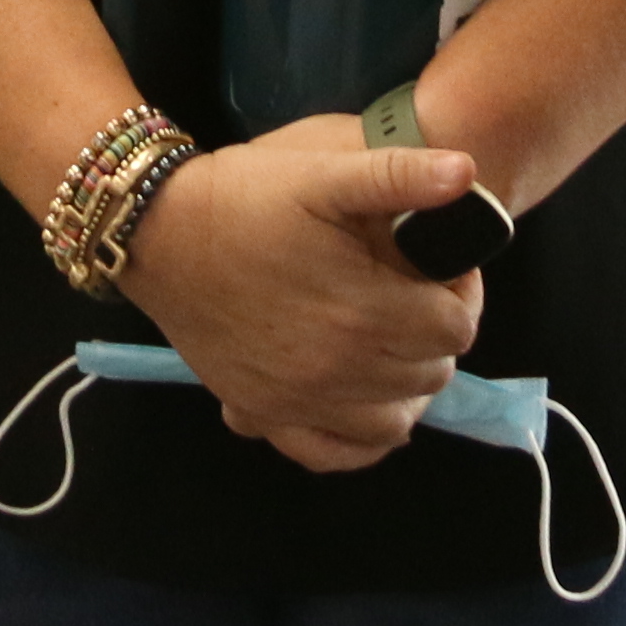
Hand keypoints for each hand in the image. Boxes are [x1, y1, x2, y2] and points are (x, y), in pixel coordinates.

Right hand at [116, 116, 484, 473]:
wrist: (158, 234)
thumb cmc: (243, 197)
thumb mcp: (318, 170)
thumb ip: (396, 173)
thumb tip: (468, 172)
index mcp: (362, 311)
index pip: (457, 328)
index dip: (462, 292)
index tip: (442, 266)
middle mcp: (336, 370)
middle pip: (432, 376)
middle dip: (437, 335)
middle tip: (414, 294)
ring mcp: (298, 402)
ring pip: (394, 424)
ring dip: (406, 386)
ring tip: (391, 341)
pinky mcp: (263, 414)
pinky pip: (334, 455)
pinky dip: (359, 438)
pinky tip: (359, 399)